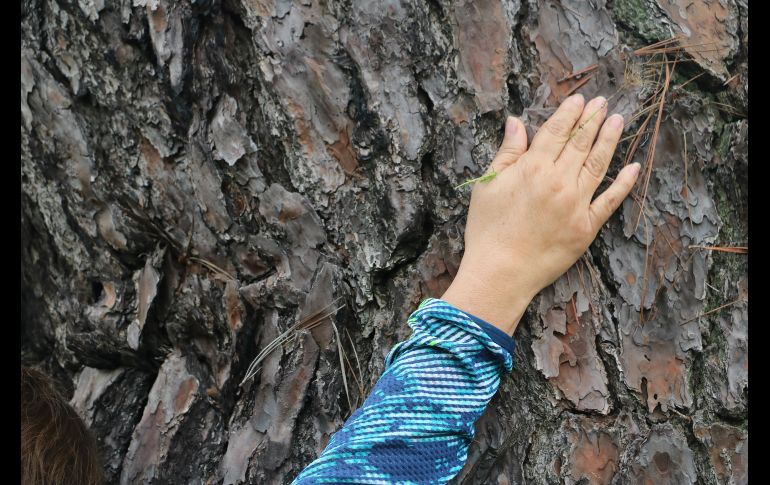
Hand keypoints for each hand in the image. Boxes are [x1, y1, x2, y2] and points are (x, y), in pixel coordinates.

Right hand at [442, 94, 640, 335]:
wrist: (500, 273)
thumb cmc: (487, 230)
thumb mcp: (487, 185)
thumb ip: (507, 152)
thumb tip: (517, 122)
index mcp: (533, 168)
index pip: (557, 131)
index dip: (569, 113)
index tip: (580, 99)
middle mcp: (559, 181)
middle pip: (580, 143)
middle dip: (593, 119)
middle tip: (604, 102)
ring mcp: (576, 204)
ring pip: (598, 164)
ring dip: (610, 139)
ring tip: (618, 120)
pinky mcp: (587, 227)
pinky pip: (610, 200)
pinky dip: (624, 183)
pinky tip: (634, 167)